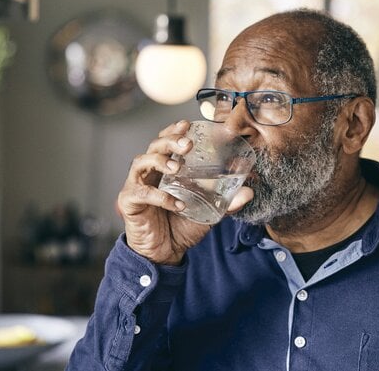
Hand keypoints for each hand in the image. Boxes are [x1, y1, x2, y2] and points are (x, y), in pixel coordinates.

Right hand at [117, 120, 252, 264]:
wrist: (164, 253)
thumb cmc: (181, 227)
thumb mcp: (208, 212)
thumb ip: (226, 202)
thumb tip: (249, 192)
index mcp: (165, 169)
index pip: (166, 142)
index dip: (174, 131)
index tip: (187, 124)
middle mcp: (149, 173)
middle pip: (154, 146)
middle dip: (170, 141)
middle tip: (187, 144)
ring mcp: (136, 185)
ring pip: (141, 162)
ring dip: (160, 161)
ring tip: (177, 168)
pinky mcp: (129, 202)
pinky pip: (142, 193)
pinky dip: (160, 196)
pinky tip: (177, 204)